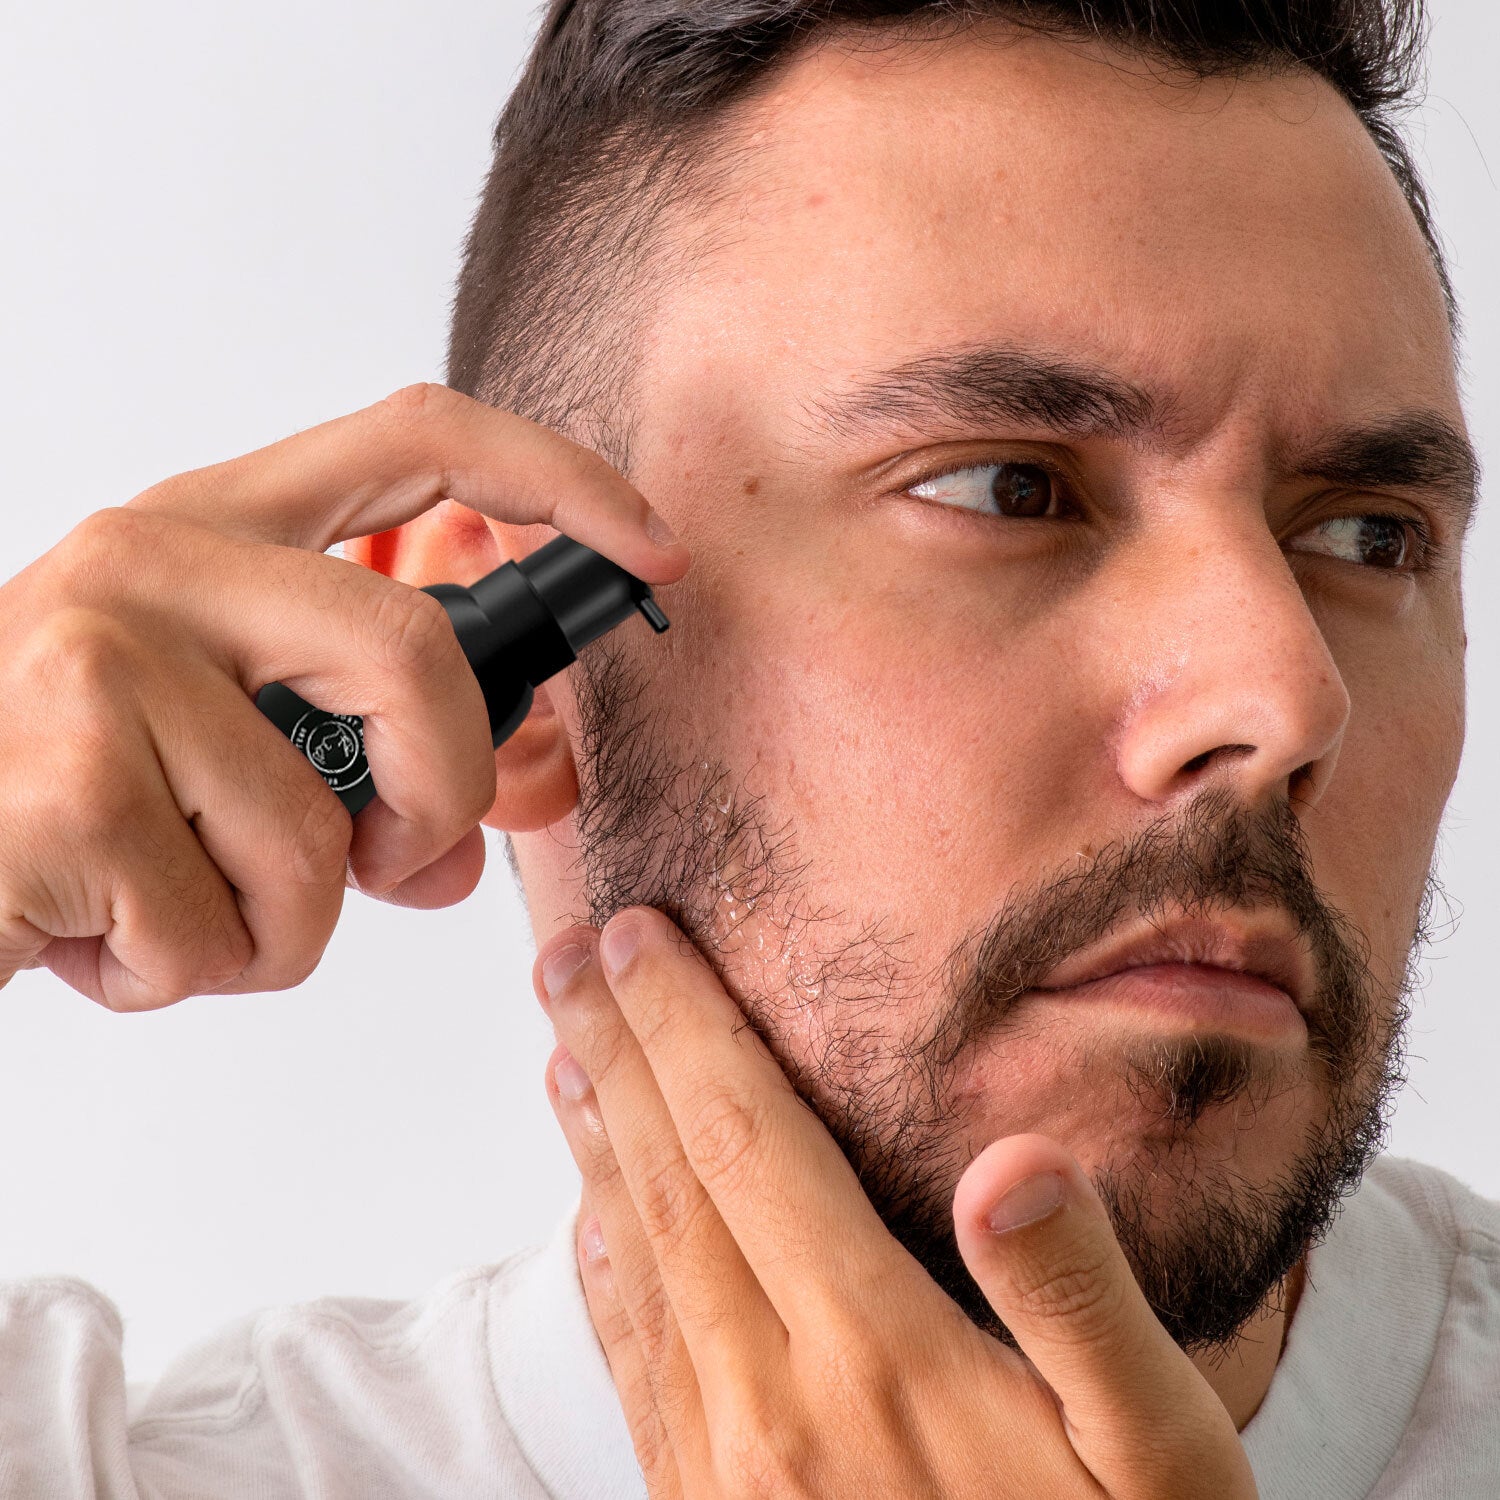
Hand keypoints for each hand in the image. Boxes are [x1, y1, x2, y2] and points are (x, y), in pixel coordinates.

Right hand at [0, 385, 686, 1008]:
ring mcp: (102, 654)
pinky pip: (227, 929)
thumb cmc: (49, 802)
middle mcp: (156, 559)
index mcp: (211, 528)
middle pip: (415, 655)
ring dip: (278, 928)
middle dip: (444, 793)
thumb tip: (462, 850)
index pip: (420, 439)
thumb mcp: (215, 759)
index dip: (560, 482)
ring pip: (322, 833)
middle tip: (398, 859)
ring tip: (173, 913)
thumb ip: (355, 781)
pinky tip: (97, 938)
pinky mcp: (71, 772)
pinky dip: (190, 973)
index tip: (652, 547)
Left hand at [536, 908, 1258, 1498]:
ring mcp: (724, 1473)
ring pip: (638, 1263)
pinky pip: (637, 1367)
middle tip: (561, 957)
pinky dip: (604, 1272)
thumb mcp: (1160, 1467)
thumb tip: (1015, 1168)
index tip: (639, 937)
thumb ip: (1083, 1310)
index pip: (751, 1143)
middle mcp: (771, 1406)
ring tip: (561, 1057)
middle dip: (616, 1051)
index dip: (690, 1028)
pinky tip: (593, 1226)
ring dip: (596, 1145)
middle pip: (671, 1181)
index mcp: (873, 1362)